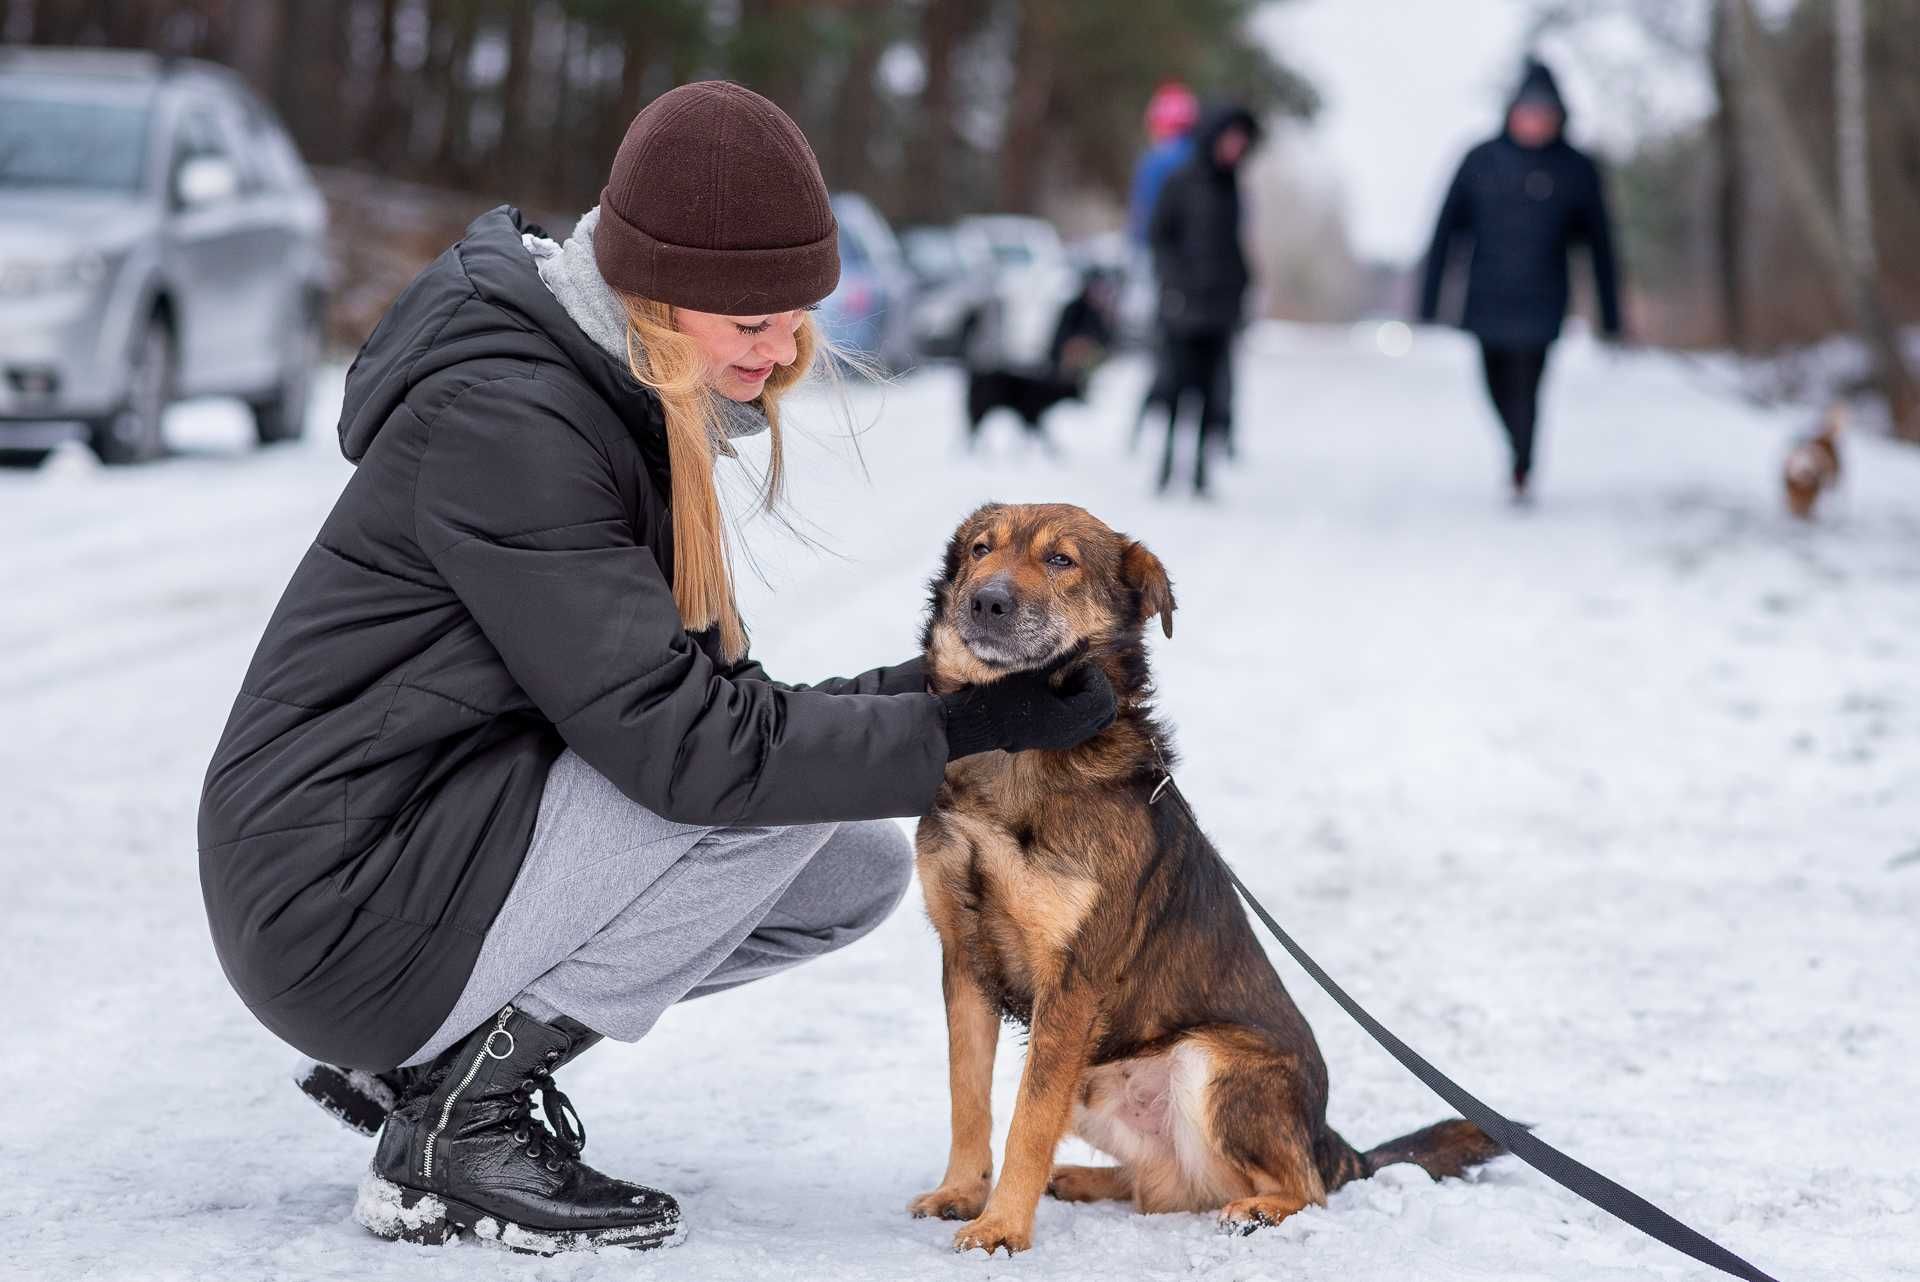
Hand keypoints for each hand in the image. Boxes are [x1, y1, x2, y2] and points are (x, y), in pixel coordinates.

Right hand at [939, 664, 1117, 760]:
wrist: (979, 723)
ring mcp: (1064, 740)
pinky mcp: (1057, 740)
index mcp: (1067, 720)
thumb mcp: (1033, 674)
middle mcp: (1070, 735)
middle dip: (1098, 689)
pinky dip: (1082, 709)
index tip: (1075, 667)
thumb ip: (1062, 659)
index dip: (1093, 677)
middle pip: (1106, 713)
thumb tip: (1085, 641)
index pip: (1102, 698)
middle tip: (1077, 674)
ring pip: (1097, 722)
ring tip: (1070, 685)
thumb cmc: (1002, 697)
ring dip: (1091, 700)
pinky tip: (1062, 694)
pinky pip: (1084, 727)